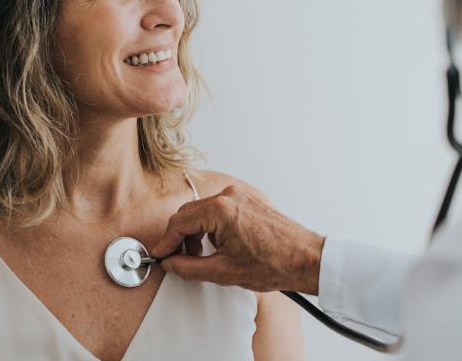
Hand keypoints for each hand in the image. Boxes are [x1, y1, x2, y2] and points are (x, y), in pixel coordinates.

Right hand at [150, 184, 325, 294]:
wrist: (306, 259)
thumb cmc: (274, 264)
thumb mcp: (224, 272)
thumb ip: (189, 268)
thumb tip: (171, 264)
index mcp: (220, 210)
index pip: (179, 222)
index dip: (166, 242)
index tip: (160, 256)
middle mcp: (228, 195)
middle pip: (188, 213)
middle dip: (180, 237)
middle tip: (177, 259)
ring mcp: (239, 194)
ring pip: (203, 210)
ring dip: (195, 231)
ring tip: (201, 256)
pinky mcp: (248, 199)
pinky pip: (218, 208)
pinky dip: (211, 225)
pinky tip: (218, 245)